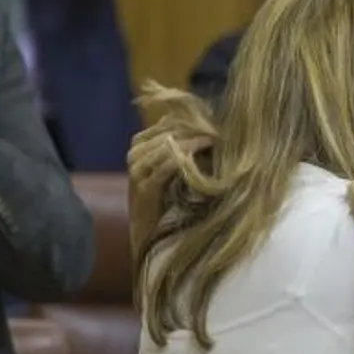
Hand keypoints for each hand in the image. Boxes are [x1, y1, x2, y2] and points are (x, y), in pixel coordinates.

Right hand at [126, 117, 209, 263]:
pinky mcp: (144, 187)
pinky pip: (166, 166)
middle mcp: (134, 154)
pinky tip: (201, 155)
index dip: (192, 121)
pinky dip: (185, 158)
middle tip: (219, 131)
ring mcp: (137, 171)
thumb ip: (179, 146)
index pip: (167, 122)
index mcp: (138, 145)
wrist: (148, 232)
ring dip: (193, 142)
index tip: (216, 124)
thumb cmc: (165, 198)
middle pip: (168, 132)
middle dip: (195, 130)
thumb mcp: (171, 167)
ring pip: (167, 146)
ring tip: (214, 140)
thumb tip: (201, 122)